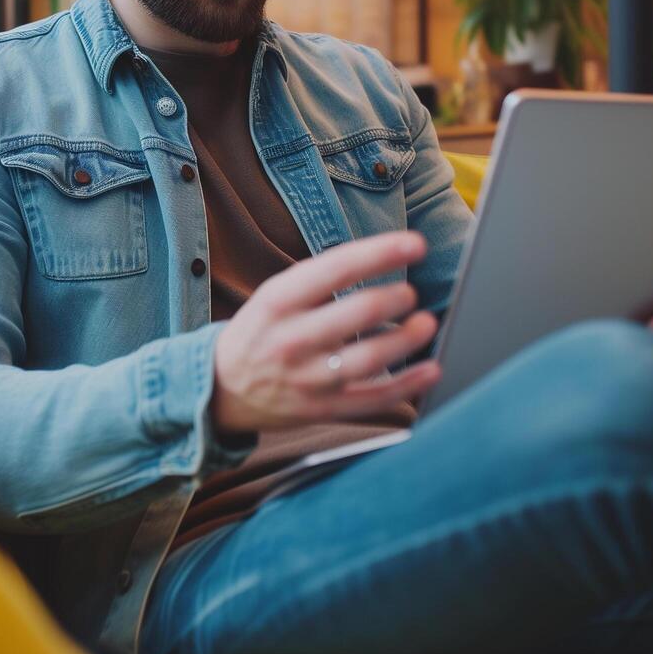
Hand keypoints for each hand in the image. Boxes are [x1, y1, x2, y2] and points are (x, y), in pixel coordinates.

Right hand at [211, 231, 441, 434]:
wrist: (221, 389)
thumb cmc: (262, 331)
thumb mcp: (275, 295)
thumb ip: (322, 279)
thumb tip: (386, 257)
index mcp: (278, 301)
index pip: (336, 268)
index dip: (381, 253)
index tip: (416, 244)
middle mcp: (291, 339)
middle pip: (358, 313)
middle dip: (396, 298)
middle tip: (411, 293)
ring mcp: (307, 379)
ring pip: (370, 358)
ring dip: (407, 338)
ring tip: (426, 323)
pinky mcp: (322, 410)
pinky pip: (374, 400)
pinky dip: (409, 385)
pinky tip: (431, 369)